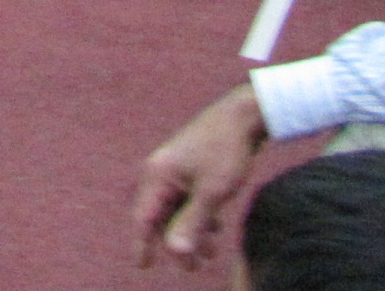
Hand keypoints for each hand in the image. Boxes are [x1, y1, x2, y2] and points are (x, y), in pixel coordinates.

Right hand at [129, 85, 266, 269]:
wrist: (242, 116)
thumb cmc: (225, 151)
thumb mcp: (211, 193)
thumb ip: (191, 224)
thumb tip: (175, 252)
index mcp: (157, 175)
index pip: (143, 217)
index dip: (142, 243)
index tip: (143, 266)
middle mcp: (160, 171)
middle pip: (160, 215)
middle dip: (175, 242)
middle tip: (194, 267)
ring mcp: (175, 168)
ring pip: (176, 208)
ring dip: (191, 231)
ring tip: (212, 252)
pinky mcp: (190, 167)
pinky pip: (186, 199)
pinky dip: (198, 217)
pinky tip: (215, 228)